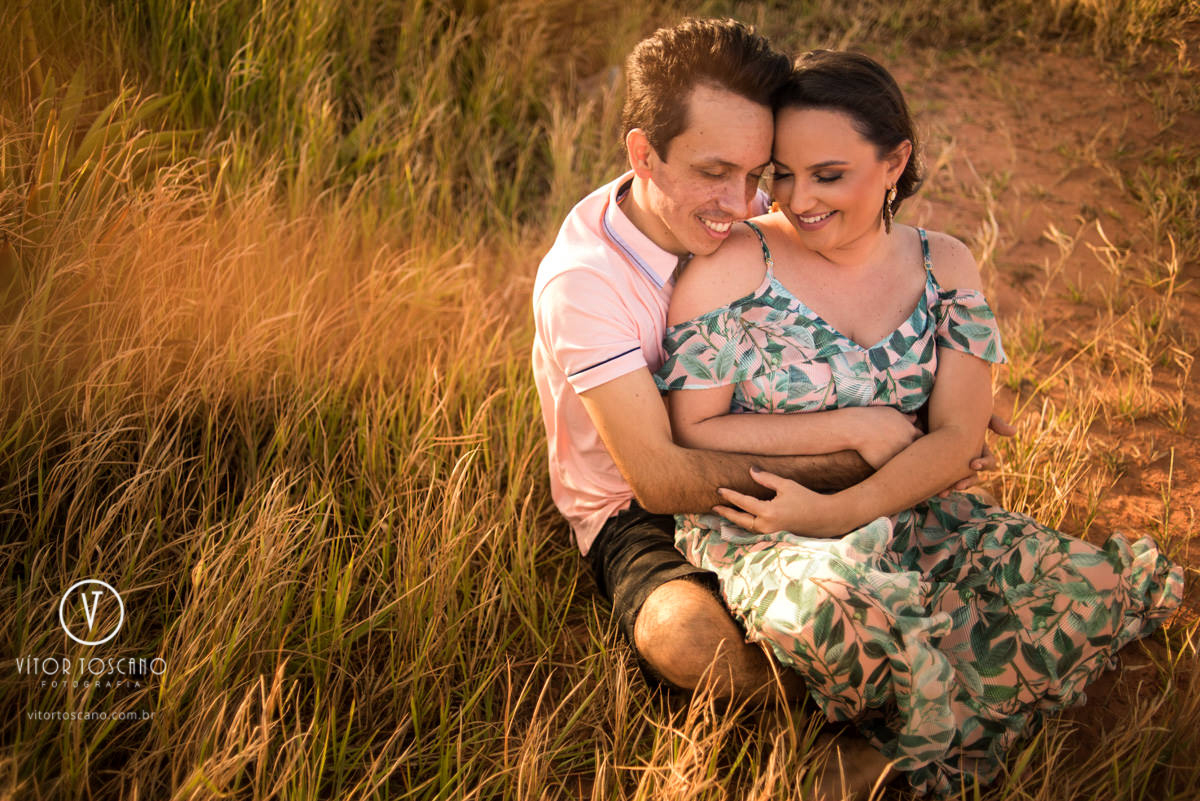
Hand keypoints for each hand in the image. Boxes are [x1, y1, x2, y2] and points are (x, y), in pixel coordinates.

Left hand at [714, 467, 847, 537]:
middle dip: (726, 513)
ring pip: (747, 528)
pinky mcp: (775, 537)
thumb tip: (751, 470)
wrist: (825, 518)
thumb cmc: (807, 499)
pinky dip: (745, 526)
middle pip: (740, 520)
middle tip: (713, 506)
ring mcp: (771, 534)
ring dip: (734, 521)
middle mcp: (767, 526)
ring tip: (723, 514)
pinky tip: (740, 521)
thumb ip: (766, 479)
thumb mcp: (786, 485)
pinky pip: (755, 532)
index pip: (743, 503)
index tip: (719, 490)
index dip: (730, 496)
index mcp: (768, 512)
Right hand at [850, 407, 922, 468]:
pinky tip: (879, 463)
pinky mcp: (885, 466)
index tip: (911, 442)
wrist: (855, 427)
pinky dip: (885, 468)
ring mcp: (896, 456)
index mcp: (910, 432)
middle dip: (911, 453)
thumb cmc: (872, 417)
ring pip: (902, 463)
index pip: (922, 439)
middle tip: (904, 453)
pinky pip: (888, 470)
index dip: (917, 441)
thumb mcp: (891, 413)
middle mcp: (906, 445)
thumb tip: (915, 418)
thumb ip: (906, 418)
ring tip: (892, 460)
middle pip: (915, 452)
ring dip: (900, 463)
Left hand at [937, 413, 1015, 496]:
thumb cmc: (954, 410)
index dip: (984, 464)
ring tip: (943, 493)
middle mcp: (965, 457)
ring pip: (954, 480)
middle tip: (958, 486)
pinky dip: (935, 485)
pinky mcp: (934, 463)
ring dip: (950, 488)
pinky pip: (937, 478)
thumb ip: (993, 422)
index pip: (987, 461)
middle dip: (967, 482)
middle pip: (971, 476)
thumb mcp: (973, 414)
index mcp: (977, 447)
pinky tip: (930, 489)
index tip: (974, 464)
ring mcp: (950, 461)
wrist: (928, 407)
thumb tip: (1014, 432)